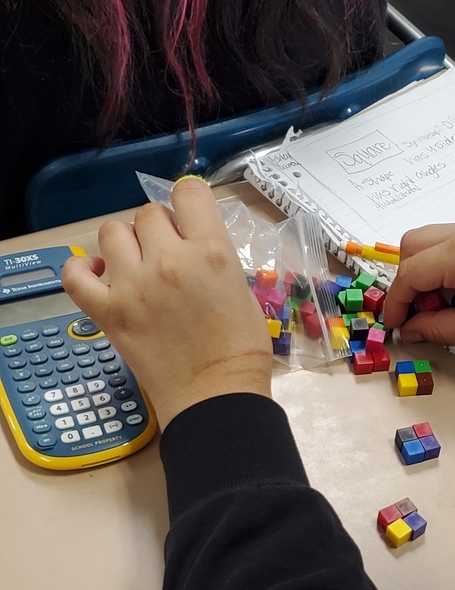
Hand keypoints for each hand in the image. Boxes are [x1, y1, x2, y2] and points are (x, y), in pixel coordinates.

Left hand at [62, 177, 272, 429]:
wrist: (216, 397)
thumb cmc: (241, 352)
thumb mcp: (242, 292)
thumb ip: (214, 260)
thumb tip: (191, 245)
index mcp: (211, 252)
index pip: (188, 192)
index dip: (189, 202)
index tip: (190, 220)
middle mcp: (170, 260)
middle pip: (148, 214)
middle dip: (159, 230)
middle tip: (169, 256)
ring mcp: (133, 285)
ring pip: (112, 232)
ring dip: (125, 243)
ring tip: (137, 266)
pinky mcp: (108, 312)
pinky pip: (76, 274)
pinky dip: (82, 269)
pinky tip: (100, 274)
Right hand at [383, 218, 454, 351]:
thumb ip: (437, 327)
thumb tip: (411, 329)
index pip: (408, 273)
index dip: (396, 303)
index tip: (395, 326)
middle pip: (411, 246)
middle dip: (406, 280)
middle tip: (419, 314)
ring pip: (430, 242)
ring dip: (424, 272)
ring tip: (443, 307)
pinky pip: (451, 243)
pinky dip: (443, 265)